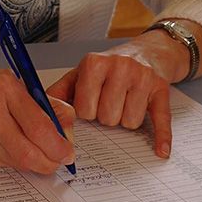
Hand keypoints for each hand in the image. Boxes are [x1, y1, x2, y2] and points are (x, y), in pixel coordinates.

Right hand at [0, 39, 74, 172]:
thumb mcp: (17, 84)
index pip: (37, 127)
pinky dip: (18, 161)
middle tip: (60, 159)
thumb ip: (45, 106)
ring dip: (36, 162)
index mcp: (4, 89)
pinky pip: (5, 165)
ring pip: (17, 163)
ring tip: (41, 150)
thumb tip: (67, 129)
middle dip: (50, 161)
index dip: (58, 146)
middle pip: (27, 152)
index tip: (69, 152)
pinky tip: (16, 147)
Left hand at [47, 41, 173, 157]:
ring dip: (127, 120)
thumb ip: (59, 92)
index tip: (92, 103)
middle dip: (108, 117)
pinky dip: (161, 137)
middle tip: (111, 102)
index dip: (87, 113)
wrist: (148, 51)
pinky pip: (161, 120)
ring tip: (127, 102)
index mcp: (95, 63)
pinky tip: (160, 151)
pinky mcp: (162, 89)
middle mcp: (120, 66)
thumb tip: (39, 113)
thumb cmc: (111, 67)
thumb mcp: (82, 73)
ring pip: (130, 123)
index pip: (84, 110)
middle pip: (108, 118)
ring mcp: (143, 77)